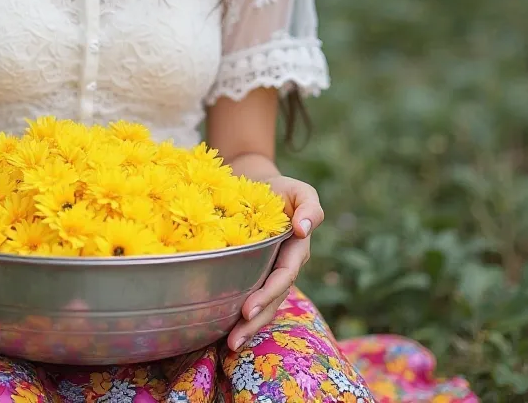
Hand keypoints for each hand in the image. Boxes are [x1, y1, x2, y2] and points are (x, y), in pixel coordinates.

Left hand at [226, 175, 323, 351]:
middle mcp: (282, 266)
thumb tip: (303, 229)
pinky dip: (234, 311)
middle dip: (255, 321)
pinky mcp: (248, 270)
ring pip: (261, 304)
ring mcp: (266, 272)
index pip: (282, 277)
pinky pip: (244, 293)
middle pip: (272, 300)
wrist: (258, 183)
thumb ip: (310, 207)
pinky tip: (217, 327)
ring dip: (247, 326)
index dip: (267, 295)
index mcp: (295, 251)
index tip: (247, 310)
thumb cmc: (280, 189)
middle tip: (234, 339)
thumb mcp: (300, 191)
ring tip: (229, 343)